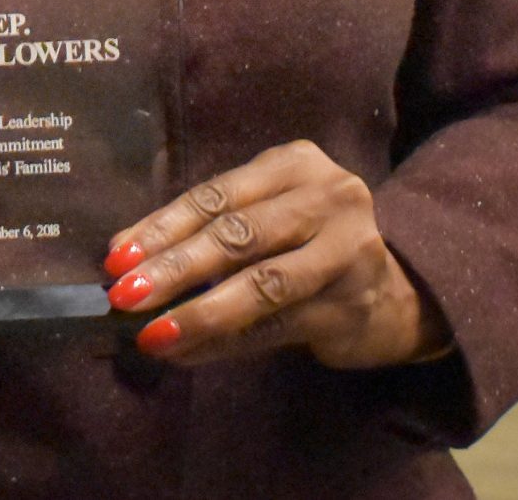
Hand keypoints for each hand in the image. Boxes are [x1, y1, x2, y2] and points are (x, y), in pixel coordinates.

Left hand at [103, 140, 451, 369]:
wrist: (400, 290)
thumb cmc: (310, 243)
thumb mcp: (266, 215)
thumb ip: (207, 228)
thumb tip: (125, 253)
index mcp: (295, 165)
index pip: (216, 195)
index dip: (162, 226)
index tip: (116, 256)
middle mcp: (328, 199)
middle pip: (237, 235)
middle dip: (173, 267)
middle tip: (125, 294)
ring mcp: (347, 254)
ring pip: (260, 285)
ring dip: (198, 312)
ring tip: (151, 333)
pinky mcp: (351, 305)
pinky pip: (275, 326)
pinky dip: (224, 341)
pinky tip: (186, 351)